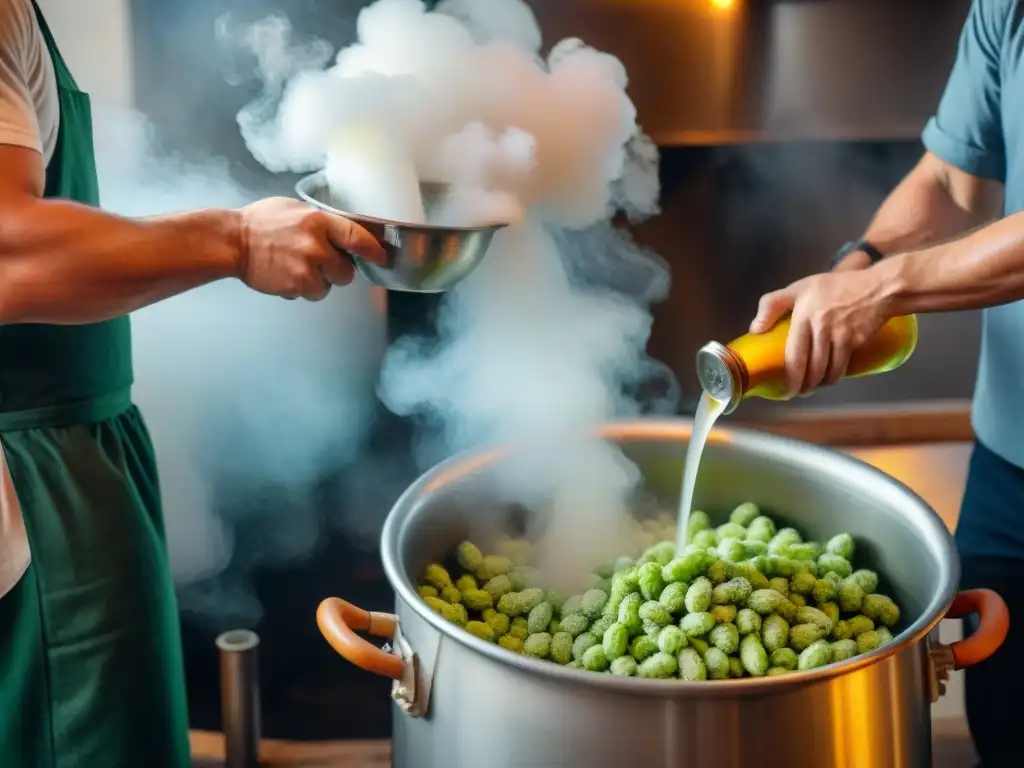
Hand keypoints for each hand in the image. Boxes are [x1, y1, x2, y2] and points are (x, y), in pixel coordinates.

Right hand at [236, 197, 385, 300]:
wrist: (232, 242)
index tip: (382, 258)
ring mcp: (306, 268)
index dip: (373, 250)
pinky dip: (300, 290)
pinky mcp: (295, 286)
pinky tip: (286, 276)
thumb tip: (343, 236)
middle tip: (319, 263)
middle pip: (347, 272)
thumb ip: (321, 222)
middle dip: (337, 271)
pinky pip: (309, 295)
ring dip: (318, 283)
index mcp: (318, 221)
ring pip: (328, 287)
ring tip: (296, 269)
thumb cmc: (261, 223)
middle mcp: (316, 246)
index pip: (357, 238)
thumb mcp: (295, 209)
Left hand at [749, 269, 893, 395]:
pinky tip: (830, 379)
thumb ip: (772, 304)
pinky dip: (834, 376)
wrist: (877, 288)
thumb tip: (754, 329)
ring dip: (819, 383)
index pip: (793, 352)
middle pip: (809, 366)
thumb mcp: (800, 288)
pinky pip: (841, 366)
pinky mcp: (854, 341)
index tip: (785, 388)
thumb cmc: (834, 287)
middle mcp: (819, 326)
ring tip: (812, 387)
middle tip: (799, 392)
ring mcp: (839, 334)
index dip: (790, 375)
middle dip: (803, 385)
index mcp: (802, 315)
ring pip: (826, 369)